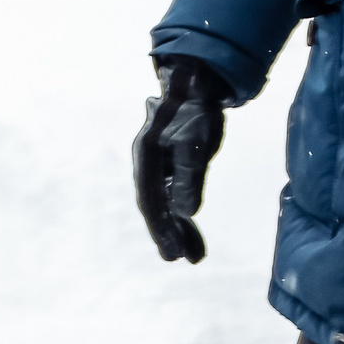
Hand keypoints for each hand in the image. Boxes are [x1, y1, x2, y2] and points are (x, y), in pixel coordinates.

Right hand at [135, 56, 231, 262]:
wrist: (197, 83)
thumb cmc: (196, 110)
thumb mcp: (197, 142)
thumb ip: (190, 177)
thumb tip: (185, 213)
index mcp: (146, 157)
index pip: (151, 200)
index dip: (161, 229)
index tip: (172, 255)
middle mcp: (148, 163)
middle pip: (155, 205)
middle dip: (167, 233)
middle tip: (179, 260)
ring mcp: (159, 164)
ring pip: (165, 202)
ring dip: (177, 228)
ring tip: (193, 256)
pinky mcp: (173, 164)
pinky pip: (175, 194)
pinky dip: (184, 214)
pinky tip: (192, 228)